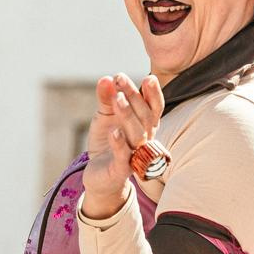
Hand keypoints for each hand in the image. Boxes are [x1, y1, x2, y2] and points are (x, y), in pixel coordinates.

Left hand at [82, 72, 164, 219]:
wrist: (99, 176)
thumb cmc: (107, 143)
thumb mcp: (104, 117)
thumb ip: (106, 98)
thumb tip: (106, 79)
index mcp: (145, 126)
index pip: (154, 108)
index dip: (153, 94)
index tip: (148, 77)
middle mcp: (144, 141)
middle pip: (144, 118)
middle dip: (135, 97)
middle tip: (120, 78)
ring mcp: (134, 156)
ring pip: (136, 135)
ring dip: (128, 115)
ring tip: (118, 98)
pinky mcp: (120, 170)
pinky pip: (123, 157)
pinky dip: (119, 144)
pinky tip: (114, 131)